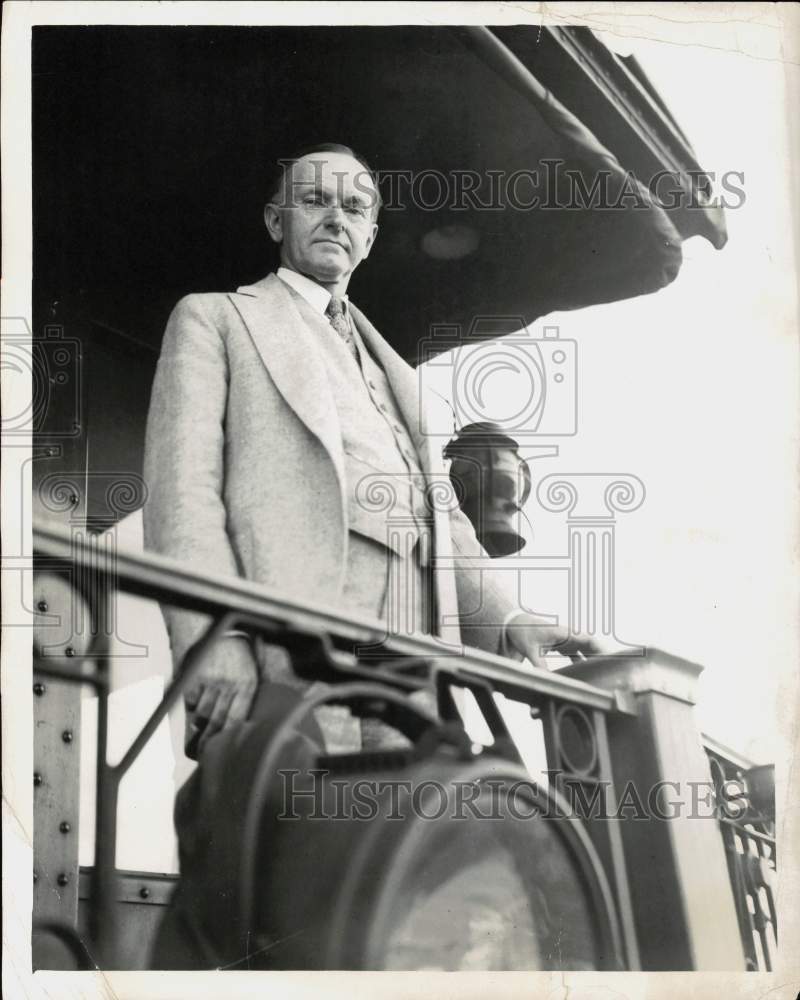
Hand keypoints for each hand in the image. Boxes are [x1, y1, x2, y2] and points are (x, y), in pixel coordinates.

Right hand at [182, 635, 258, 757]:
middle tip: (200, 753)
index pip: (236, 720)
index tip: (218, 753)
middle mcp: (230, 685)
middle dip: (207, 741)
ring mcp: (212, 680)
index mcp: (247, 687)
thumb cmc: (240, 659)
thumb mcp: (251, 676)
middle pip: (216, 721)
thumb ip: (245, 700)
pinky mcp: (196, 675)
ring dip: (199, 718)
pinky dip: (191, 700)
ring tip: (200, 717)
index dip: (226, 740)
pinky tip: (197, 693)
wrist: (224, 630)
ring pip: (201, 711)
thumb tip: (236, 730)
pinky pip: (190, 698)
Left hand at [503, 611, 603, 670]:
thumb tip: (546, 681)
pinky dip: (581, 662)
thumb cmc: (522, 631)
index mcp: (564, 633)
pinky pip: (576, 654)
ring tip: (602, 675)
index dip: (601, 649)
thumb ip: (539, 666)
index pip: (588, 640)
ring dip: (592, 661)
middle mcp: (568, 635)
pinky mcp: (561, 645)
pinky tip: (584, 675)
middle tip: (611, 672)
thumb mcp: (530, 649)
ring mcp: (565, 640)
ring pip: (584, 650)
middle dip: (600, 657)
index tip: (611, 659)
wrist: (513, 623)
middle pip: (590, 646)